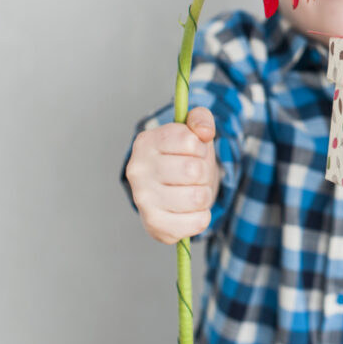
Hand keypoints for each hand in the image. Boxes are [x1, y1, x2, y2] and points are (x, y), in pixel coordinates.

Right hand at [125, 107, 219, 243]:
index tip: (193, 150)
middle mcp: (138, 170)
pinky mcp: (154, 224)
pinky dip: (202, 216)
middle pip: (194, 170)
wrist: (173, 192)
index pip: (189, 140)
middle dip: (204, 172)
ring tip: (192, 191)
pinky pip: (197, 222)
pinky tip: (189, 210)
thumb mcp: (194, 132)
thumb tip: (204, 131)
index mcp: (146, 142)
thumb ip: (201, 119)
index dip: (200, 146)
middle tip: (194, 174)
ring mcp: (143, 199)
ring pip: (198, 197)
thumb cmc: (185, 158)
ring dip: (204, 194)